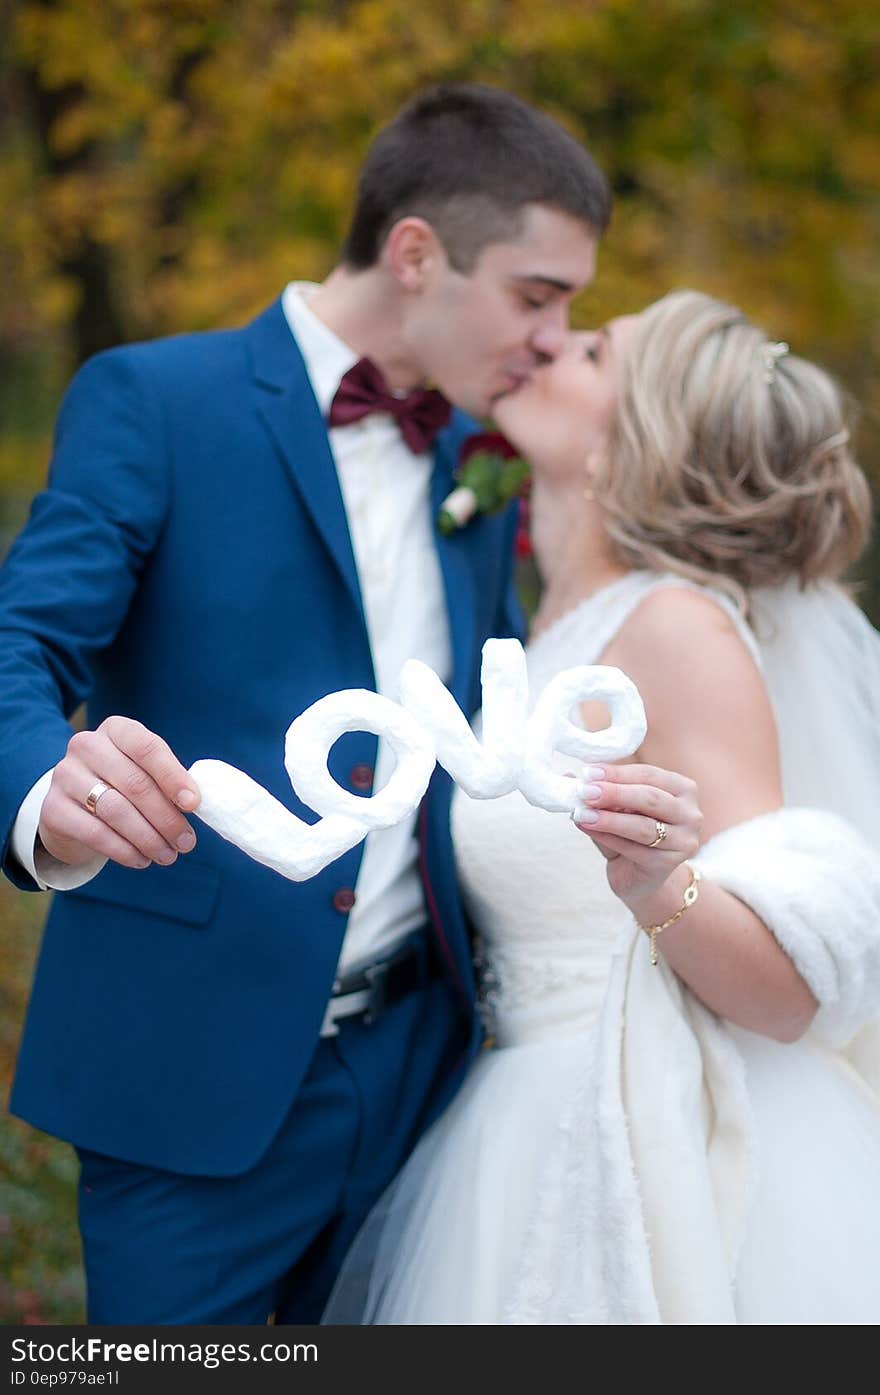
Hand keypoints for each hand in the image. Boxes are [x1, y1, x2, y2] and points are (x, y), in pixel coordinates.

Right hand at [39, 717, 200, 870]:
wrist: (72, 807)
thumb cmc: (120, 786)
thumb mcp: (143, 773)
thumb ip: (167, 782)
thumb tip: (194, 804)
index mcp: (116, 730)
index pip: (147, 748)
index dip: (173, 777)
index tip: (193, 804)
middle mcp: (86, 746)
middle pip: (135, 783)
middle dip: (166, 817)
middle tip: (186, 842)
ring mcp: (65, 776)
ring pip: (116, 810)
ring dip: (148, 838)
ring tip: (168, 855)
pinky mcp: (53, 808)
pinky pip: (95, 833)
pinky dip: (124, 850)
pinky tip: (141, 860)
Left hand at [572, 763, 701, 915]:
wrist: (641, 878)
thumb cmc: (629, 835)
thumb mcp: (618, 809)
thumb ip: (602, 794)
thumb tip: (569, 776)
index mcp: (682, 789)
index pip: (649, 775)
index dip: (617, 773)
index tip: (587, 773)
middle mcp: (690, 813)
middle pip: (650, 798)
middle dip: (614, 793)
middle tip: (584, 792)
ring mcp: (684, 840)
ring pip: (643, 826)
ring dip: (609, 819)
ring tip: (581, 813)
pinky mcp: (669, 864)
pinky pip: (634, 848)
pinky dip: (608, 837)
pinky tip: (587, 828)